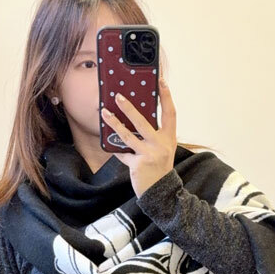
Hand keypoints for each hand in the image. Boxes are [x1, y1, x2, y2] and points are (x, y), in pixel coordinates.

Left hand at [101, 75, 176, 196]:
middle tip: (118, 96)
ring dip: (114, 123)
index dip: (166, 97)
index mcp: (169, 138)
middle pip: (143, 122)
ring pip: (127, 135)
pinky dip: (117, 150)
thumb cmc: (159, 168)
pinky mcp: (138, 164)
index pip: (170, 113)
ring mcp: (149, 154)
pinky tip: (109, 144)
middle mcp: (161, 145)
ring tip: (104, 112)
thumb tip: (134, 118)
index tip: (161, 81)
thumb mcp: (162, 149)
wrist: (161, 192)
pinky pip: (123, 153)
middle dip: (129, 108)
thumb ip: (153, 136)